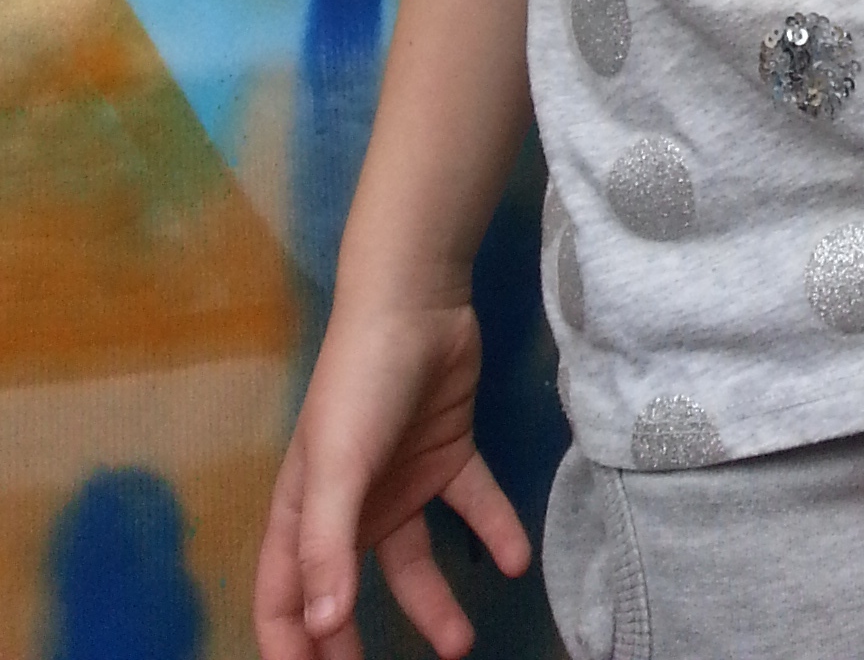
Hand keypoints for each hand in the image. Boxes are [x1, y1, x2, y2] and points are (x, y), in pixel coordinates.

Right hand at [254, 291, 529, 659]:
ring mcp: (400, 482)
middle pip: (347, 592)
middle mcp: (349, 507)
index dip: (292, 647)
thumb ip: (326, 547)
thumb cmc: (359, 383)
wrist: (417, 303)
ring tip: (462, 646)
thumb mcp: (334, 467)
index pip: (284, 599)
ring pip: (414, 562)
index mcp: (303, 512)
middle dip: (357, 642)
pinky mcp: (447, 455)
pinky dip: (494, 533)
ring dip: (436, 604)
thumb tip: (323, 625)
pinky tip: (516, 562)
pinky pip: (471, 507)